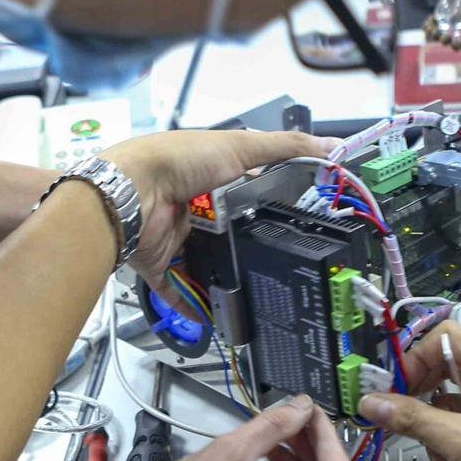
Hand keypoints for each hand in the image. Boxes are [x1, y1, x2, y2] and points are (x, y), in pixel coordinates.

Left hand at [102, 129, 336, 308]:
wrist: (130, 192)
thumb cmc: (177, 161)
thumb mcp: (240, 146)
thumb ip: (286, 147)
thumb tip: (330, 146)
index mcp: (208, 174)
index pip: (243, 188)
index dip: (265, 201)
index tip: (292, 219)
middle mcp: (190, 205)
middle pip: (224, 231)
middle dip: (243, 244)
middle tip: (276, 260)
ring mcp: (173, 234)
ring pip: (203, 261)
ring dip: (221, 275)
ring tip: (253, 291)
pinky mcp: (158, 261)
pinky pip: (178, 287)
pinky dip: (193, 302)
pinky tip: (213, 314)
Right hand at [356, 325, 460, 460]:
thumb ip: (413, 419)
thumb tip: (370, 401)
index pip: (447, 339)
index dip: (415, 360)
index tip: (391, 389)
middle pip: (446, 370)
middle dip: (420, 399)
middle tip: (398, 420)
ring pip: (450, 402)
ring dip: (434, 430)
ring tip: (439, 460)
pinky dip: (450, 446)